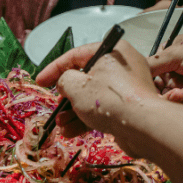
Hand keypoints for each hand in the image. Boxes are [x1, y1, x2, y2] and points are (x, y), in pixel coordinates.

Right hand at [37, 40, 157, 153]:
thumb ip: (64, 79)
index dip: (53, 69)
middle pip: (85, 78)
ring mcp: (127, 88)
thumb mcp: (75, 85)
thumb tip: (65, 82)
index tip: (40, 81)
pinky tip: (70, 132)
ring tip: (61, 125)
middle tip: (56, 107)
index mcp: (111, 51)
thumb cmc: (108, 99)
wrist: (142, 127)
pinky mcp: (129, 107)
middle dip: (66, 97)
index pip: (75, 55)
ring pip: (92, 97)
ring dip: (73, 112)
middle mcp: (121, 66)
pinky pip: (103, 110)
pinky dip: (86, 119)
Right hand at [148, 32, 182, 104]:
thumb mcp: (176, 53)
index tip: (146, 88)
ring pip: (170, 99)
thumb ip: (153, 64)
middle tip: (166, 91)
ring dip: (174, 97)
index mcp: (168, 57)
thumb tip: (135, 71)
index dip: (147, 82)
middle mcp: (176, 71)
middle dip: (160, 92)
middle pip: (158, 89)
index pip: (150, 73)